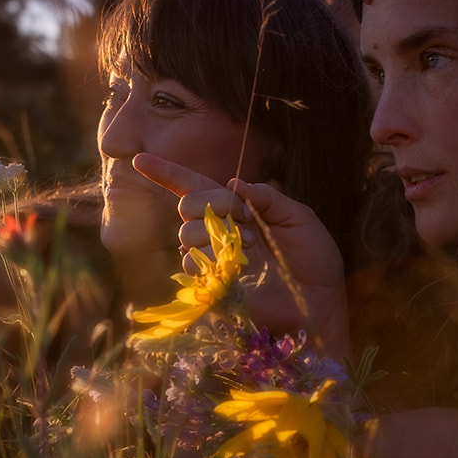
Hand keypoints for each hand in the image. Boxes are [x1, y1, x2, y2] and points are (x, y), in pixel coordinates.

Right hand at [134, 152, 349, 355]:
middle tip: (247, 217)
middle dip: (215, 202)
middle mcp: (218, 230)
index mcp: (236, 210)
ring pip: (186, 232)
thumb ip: (267, 197)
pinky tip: (240, 262)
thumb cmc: (313, 258)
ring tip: (251, 244)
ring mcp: (213, 257)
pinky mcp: (212, 283)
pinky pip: (192, 262)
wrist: (319, 298)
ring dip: (217, 233)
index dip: (165, 173)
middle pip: (188, 205)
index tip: (138, 159)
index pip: (193, 187)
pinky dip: (212, 257)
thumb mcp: (298, 217)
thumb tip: (234, 182)